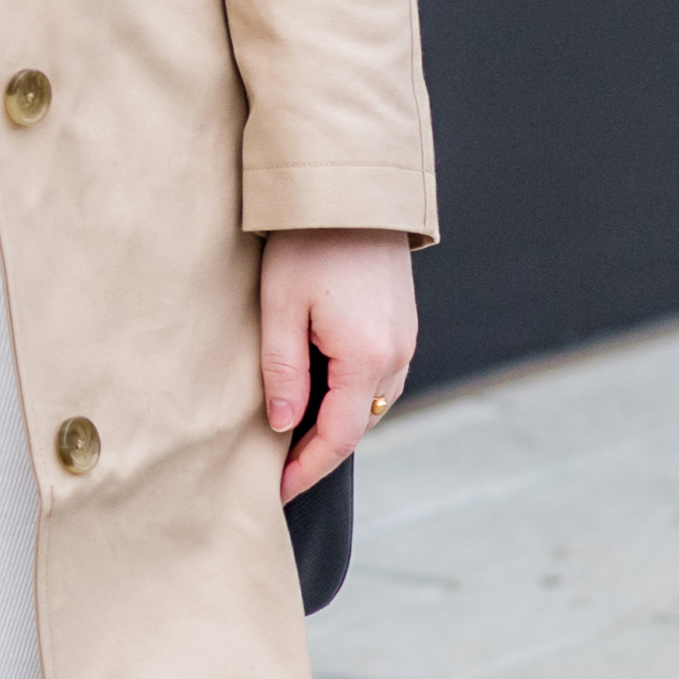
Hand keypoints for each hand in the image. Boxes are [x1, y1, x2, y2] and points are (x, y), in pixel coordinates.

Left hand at [261, 229, 419, 500]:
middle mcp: (396, 355)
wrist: (353, 187)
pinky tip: (319, 391)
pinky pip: (379, 377)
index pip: (337, 438)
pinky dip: (350, 396)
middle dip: (318, 452)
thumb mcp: (280, 308)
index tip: (274, 491)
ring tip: (291, 435)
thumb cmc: (309, 242)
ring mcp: (404, 339)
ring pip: (371, 404)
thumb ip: (283, 373)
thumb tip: (284, 427)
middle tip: (274, 469)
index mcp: (366, 359)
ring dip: (335, 423)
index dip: (305, 470)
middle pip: (357, 426)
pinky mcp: (401, 323)